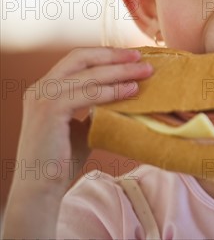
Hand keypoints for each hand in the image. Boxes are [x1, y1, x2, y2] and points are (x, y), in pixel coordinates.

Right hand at [2, 47, 152, 237]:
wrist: (40, 187)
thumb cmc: (62, 160)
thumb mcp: (82, 125)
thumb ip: (96, 108)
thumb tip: (125, 95)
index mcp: (46, 87)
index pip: (77, 59)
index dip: (105, 54)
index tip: (131, 55)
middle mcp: (41, 87)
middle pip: (82, 58)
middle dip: (114, 56)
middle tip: (141, 57)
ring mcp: (43, 97)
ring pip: (89, 75)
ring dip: (121, 72)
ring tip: (145, 73)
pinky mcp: (50, 110)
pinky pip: (89, 94)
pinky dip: (113, 90)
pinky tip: (131, 90)